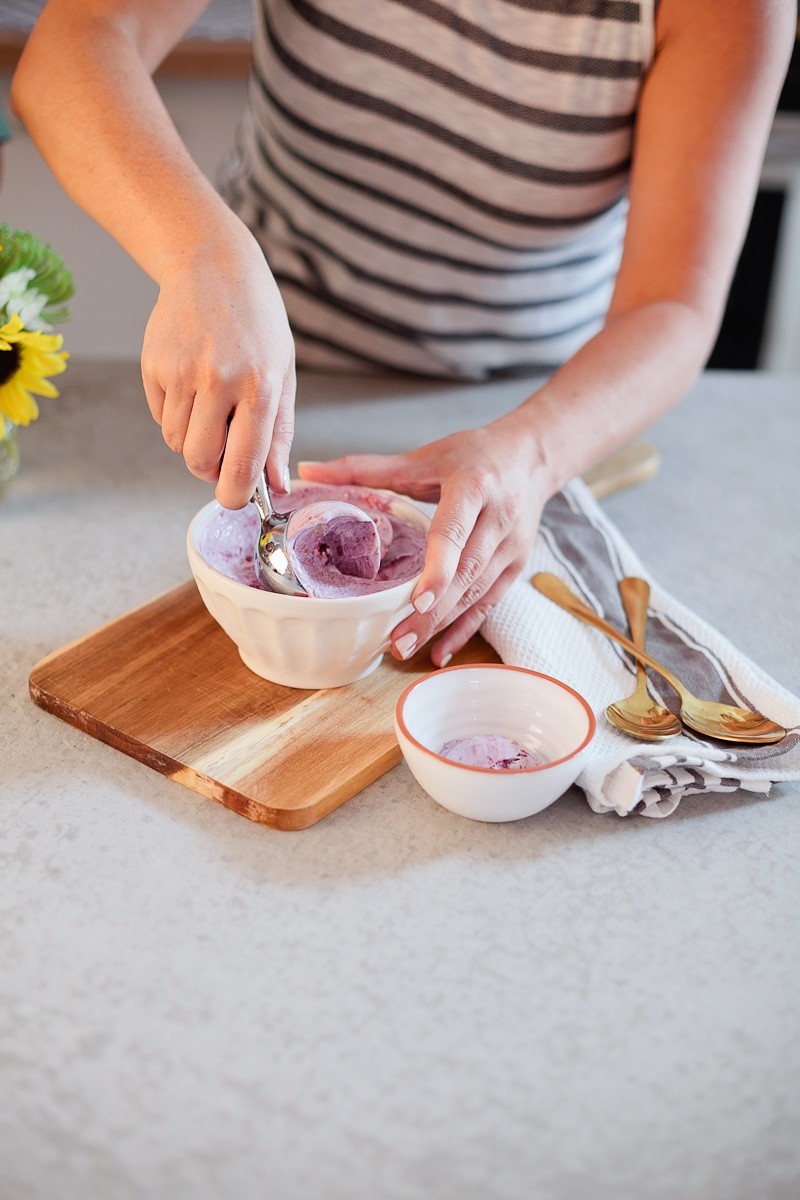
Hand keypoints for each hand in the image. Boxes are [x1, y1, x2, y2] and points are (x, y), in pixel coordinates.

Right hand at [142, 224, 295, 508]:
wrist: (212, 266)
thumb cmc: (257, 326)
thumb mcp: (283, 374)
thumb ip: (279, 435)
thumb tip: (276, 487)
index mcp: (261, 387)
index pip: (243, 465)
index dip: (236, 494)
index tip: (236, 498)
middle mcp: (220, 381)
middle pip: (200, 462)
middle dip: (209, 471)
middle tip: (222, 454)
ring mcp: (182, 373)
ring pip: (177, 443)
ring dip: (192, 440)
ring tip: (210, 407)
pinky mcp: (154, 366)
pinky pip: (161, 418)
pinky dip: (175, 416)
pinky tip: (191, 385)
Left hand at [299, 414, 551, 664]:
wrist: (531, 456)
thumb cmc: (473, 455)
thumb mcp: (423, 456)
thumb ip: (365, 467)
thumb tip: (308, 470)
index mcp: (474, 487)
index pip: (454, 532)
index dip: (439, 568)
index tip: (418, 600)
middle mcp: (499, 519)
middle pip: (465, 573)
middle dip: (433, 612)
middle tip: (397, 642)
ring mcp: (511, 547)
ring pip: (476, 594)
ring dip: (442, 625)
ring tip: (405, 649)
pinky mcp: (516, 566)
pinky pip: (489, 605)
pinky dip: (464, 631)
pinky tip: (439, 652)